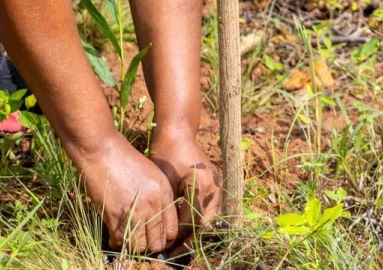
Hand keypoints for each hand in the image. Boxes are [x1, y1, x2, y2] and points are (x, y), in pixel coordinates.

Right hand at [78, 134, 179, 253]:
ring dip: (134, 245)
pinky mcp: (115, 216)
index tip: (155, 238)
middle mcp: (153, 205)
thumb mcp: (150, 173)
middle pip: (157, 243)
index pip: (172, 230)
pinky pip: (121, 240)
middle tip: (141, 240)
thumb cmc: (124, 158)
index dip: (164, 239)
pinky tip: (115, 234)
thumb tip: (155, 219)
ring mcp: (135, 212)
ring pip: (140, 246)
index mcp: (164, 193)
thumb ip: (157, 196)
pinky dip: (117, 241)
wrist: (102, 150)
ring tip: (129, 238)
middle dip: (150, 245)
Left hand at [150, 130, 222, 244]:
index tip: (168, 249)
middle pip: (207, 225)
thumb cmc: (167, 153)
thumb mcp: (165, 181)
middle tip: (175, 252)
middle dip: (191, 240)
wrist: (178, 130)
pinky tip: (186, 228)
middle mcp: (215, 188)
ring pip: (212, 219)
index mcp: (202, 187)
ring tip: (181, 243)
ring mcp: (218, 186)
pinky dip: (200, 220)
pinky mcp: (215, 185)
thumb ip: (170, 207)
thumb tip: (166, 233)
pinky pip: (211, 209)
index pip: (194, 223)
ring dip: (197, 232)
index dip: (181, 238)